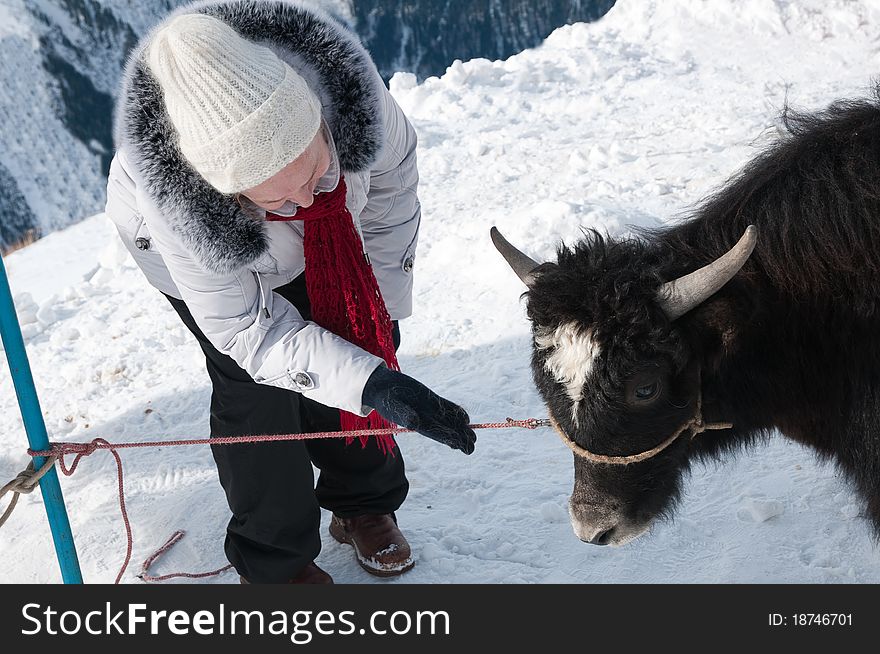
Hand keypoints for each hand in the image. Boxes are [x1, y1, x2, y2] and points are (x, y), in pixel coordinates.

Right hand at [362, 366, 476, 453]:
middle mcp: (426, 418)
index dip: (448, 439)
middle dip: (459, 436)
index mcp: (418, 424)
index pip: (436, 434)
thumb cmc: (385, 400)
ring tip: (473, 434)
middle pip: (445, 429)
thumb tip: (415, 423)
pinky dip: (455, 411)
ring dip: (461, 427)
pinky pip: (446, 406)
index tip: (458, 445)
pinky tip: (465, 417)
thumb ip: (404, 415)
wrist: (384, 388)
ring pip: (448, 419)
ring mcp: (430, 408)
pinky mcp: (431, 399)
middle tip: (472, 443)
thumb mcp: (393, 407)